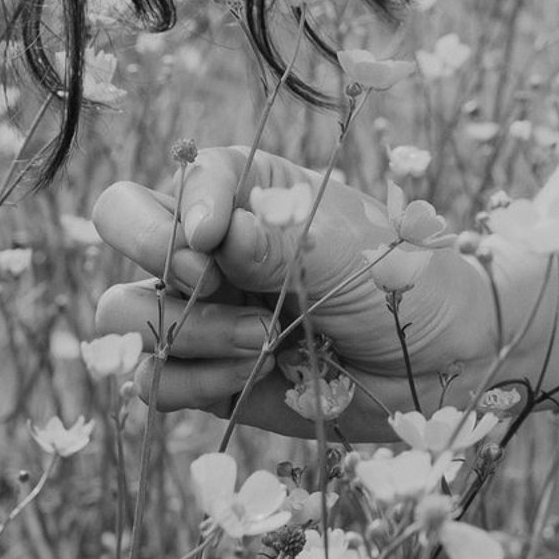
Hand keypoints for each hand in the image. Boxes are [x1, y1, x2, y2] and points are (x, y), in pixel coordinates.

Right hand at [90, 146, 509, 438]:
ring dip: (188, 330)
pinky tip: (254, 376)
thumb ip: (275, 241)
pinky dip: (193, 381)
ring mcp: (199, 310)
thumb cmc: (401, 283)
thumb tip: (210, 232)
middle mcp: (209, 245)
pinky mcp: (201, 374)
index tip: (214, 237)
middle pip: (120, 223)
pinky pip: (151, 380)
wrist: (438, 364)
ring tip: (264, 341)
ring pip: (125, 310)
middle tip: (210, 281)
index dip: (178, 206)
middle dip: (153, 253)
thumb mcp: (345, 250)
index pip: (174, 176)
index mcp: (243, 190)